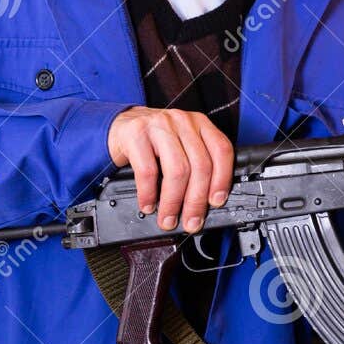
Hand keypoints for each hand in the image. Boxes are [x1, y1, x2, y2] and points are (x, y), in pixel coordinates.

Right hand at [106, 107, 233, 232]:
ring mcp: (159, 126)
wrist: (120, 126)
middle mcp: (183, 122)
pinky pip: (147, 170)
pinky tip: (148, 205)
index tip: (216, 202)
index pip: (221, 151)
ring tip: (168, 219)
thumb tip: (206, 203)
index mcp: (200, 124)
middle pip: (200, 165)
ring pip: (177, 170)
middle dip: (196, 201)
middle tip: (191, 222)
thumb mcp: (181, 145)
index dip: (222, 180)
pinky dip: (148, 194)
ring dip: (173, 202)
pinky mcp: (136, 134)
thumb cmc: (155, 141)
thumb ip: (196, 163)